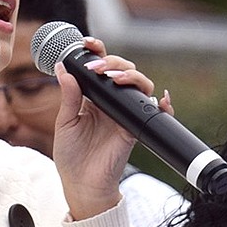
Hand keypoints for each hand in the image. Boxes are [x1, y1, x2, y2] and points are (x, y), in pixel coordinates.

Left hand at [51, 38, 168, 219]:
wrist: (81, 183)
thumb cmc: (71, 154)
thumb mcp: (65, 122)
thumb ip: (69, 96)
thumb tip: (64, 68)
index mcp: (92, 97)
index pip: (100, 68)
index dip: (97, 52)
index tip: (87, 43)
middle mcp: (111, 102)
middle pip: (122, 70)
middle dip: (112, 63)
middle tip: (97, 68)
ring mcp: (124, 113)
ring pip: (139, 85)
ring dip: (130, 77)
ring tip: (114, 80)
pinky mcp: (134, 128)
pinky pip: (152, 112)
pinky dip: (162, 105)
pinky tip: (159, 99)